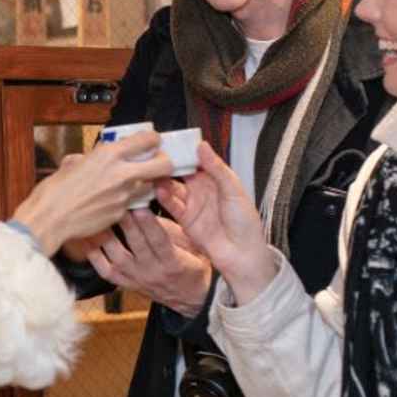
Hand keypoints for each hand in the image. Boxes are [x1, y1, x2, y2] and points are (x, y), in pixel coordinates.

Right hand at [12, 131, 173, 255]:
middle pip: (163, 164)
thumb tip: (100, 151)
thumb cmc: (54, 190)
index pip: (147, 140)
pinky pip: (132, 203)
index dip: (153, 140)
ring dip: (145, 183)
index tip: (151, 141)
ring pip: (150, 186)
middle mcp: (122, 173)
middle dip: (164, 162)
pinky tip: (111, 200)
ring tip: (129, 183)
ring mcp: (124, 195)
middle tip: (157, 162)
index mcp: (108, 154)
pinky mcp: (121, 213)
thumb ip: (92, 156)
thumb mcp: (71, 163)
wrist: (49, 219)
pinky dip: (126, 200)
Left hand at [87, 209, 212, 316]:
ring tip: (98, 217)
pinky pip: (105, 270)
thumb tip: (148, 207)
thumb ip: (170, 229)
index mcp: (173, 262)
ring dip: (106, 236)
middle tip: (116, 202)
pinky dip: (93, 255)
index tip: (140, 205)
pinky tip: (86, 239)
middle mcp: (152, 272)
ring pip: (117, 257)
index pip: (159, 240)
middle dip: (126, 222)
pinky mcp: (125, 284)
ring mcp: (136, 279)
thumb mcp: (190, 246)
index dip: (148, 223)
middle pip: (136, 245)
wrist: (190, 298)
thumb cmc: (191, 265)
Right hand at [155, 143, 278, 303]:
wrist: (243, 255)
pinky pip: (171, 206)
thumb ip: (216, 168)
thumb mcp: (233, 190)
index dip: (182, 151)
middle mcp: (201, 190)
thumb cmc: (246, 223)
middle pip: (180, 173)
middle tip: (152, 156)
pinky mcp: (185, 220)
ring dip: (162, 181)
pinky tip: (157, 191)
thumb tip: (202, 146)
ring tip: (151, 173)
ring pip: (172, 189)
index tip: (168, 142)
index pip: (195, 160)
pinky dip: (163, 199)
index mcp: (216, 179)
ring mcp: (192, 205)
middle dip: (167, 165)